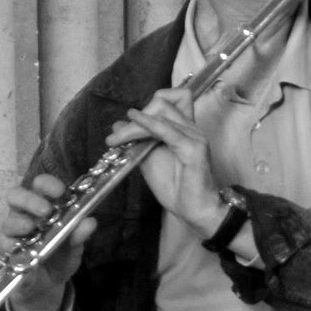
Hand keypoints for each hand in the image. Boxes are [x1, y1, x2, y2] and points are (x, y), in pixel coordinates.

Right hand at [1, 173, 93, 310]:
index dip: (47, 184)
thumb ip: (79, 236)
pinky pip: (4, 246)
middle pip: (15, 196)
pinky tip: (22, 249)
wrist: (48, 286)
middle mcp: (24, 215)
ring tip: (31, 228)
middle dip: (29, 200)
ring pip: (8, 221)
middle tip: (45, 210)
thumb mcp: (74, 249)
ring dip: (19, 223)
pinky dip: (12, 246)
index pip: (40, 186)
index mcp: (43, 207)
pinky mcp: (6, 252)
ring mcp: (13, 233)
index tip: (60, 191)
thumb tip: (90, 221)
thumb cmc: (60, 258)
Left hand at [108, 88, 225, 237]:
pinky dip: (149, 124)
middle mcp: (191, 128)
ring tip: (119, 138)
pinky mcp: (193, 148)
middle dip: (136, 116)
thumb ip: (138, 141)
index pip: (167, 100)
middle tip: (116, 137)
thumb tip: (118, 124)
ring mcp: (194, 136)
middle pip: (161, 103)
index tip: (125, 129)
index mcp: (184, 129)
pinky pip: (167, 129)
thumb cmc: (176, 188)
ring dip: (137, 124)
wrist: (193, 211)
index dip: (145, 108)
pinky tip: (134, 121)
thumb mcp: (149, 160)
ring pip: (161, 113)